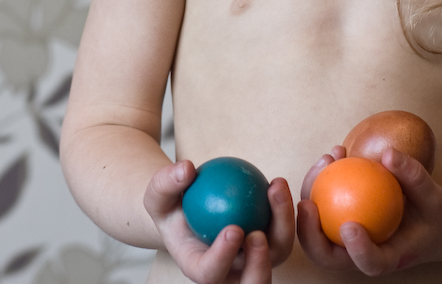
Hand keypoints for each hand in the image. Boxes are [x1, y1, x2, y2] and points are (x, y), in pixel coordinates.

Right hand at [143, 160, 294, 283]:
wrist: (188, 208)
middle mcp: (229, 272)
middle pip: (252, 280)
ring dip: (283, 227)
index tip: (232, 229)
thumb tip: (186, 169)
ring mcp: (252, 261)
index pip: (211, 272)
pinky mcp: (267, 244)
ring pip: (275, 255)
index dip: (223, 257)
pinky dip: (284, 211)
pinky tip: (277, 182)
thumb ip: (166, 183)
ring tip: (275, 189)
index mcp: (199, 268)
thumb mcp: (157, 194)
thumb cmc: (170, 205)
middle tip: (259, 232)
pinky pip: (282, 232)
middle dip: (260, 263)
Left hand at [297, 147, 441, 274]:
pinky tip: (334, 153)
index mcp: (389, 258)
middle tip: (308, 204)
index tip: (351, 227)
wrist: (432, 224)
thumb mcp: (436, 198)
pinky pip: (323, 202)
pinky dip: (323, 179)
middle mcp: (361, 253)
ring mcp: (346, 240)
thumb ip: (414, 178)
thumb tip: (389, 154)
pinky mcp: (339, 220)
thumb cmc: (436, 216)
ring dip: (311, 195)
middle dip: (309, 235)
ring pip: (316, 228)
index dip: (357, 251)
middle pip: (327, 255)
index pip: (370, 263)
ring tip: (326, 160)